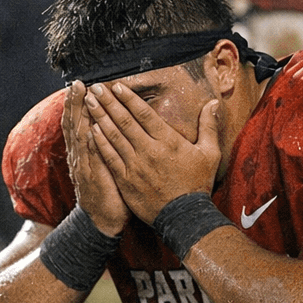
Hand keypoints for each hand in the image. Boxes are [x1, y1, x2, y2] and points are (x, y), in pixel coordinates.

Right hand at [62, 82, 129, 235]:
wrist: (103, 221)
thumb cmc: (107, 191)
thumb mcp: (103, 165)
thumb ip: (103, 146)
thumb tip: (105, 125)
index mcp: (82, 153)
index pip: (76, 123)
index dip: (75, 104)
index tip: (78, 84)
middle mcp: (80, 157)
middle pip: (74, 125)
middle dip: (75, 103)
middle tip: (77, 83)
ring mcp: (85, 168)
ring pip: (81, 137)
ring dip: (81, 117)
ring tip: (82, 97)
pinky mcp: (94, 179)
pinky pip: (92, 159)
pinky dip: (91, 144)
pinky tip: (92, 130)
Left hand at [84, 81, 219, 223]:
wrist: (183, 216)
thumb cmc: (197, 184)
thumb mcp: (210, 154)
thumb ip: (209, 126)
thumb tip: (213, 103)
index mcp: (168, 141)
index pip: (144, 114)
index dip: (129, 98)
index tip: (117, 85)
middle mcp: (149, 151)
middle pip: (124, 121)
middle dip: (108, 102)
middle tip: (96, 88)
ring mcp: (134, 166)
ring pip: (113, 136)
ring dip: (100, 117)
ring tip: (89, 103)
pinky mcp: (125, 180)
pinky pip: (109, 157)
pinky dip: (99, 142)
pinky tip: (91, 130)